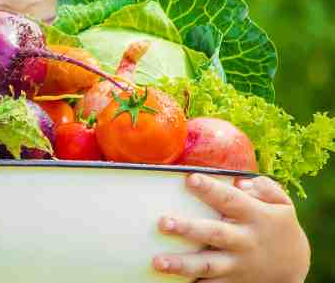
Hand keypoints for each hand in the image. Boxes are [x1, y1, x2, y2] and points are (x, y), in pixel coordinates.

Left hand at [152, 174, 309, 282]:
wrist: (293, 267)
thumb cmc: (278, 226)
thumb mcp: (282, 205)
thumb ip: (265, 188)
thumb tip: (241, 182)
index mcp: (254, 216)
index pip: (230, 199)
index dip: (210, 189)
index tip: (189, 179)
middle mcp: (243, 240)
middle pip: (213, 234)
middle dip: (188, 228)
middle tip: (163, 222)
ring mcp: (235, 264)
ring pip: (206, 265)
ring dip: (181, 264)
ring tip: (158, 261)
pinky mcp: (230, 282)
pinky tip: (168, 282)